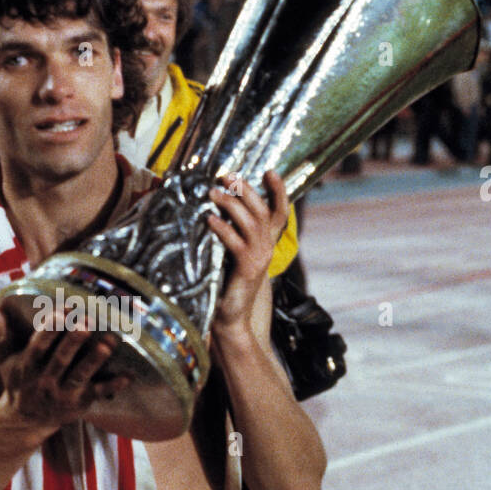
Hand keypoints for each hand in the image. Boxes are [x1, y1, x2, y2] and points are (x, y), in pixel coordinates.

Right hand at [0, 304, 128, 434]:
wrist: (25, 421)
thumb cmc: (18, 382)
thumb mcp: (2, 360)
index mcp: (28, 366)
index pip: (39, 344)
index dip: (51, 327)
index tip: (64, 309)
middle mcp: (45, 380)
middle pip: (60, 359)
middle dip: (73, 340)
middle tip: (87, 322)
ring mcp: (63, 393)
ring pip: (80, 375)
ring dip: (95, 359)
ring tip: (109, 342)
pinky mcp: (79, 403)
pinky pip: (98, 394)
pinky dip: (113, 386)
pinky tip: (128, 376)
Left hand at [207, 169, 288, 335]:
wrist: (231, 318)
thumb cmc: (227, 283)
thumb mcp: (233, 253)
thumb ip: (232, 232)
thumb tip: (216, 204)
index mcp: (266, 242)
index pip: (279, 212)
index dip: (278, 191)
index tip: (269, 171)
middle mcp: (267, 247)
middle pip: (263, 211)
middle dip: (246, 190)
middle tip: (227, 176)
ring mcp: (259, 258)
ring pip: (251, 222)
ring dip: (231, 204)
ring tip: (213, 193)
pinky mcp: (247, 269)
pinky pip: (236, 243)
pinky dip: (223, 228)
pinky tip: (210, 219)